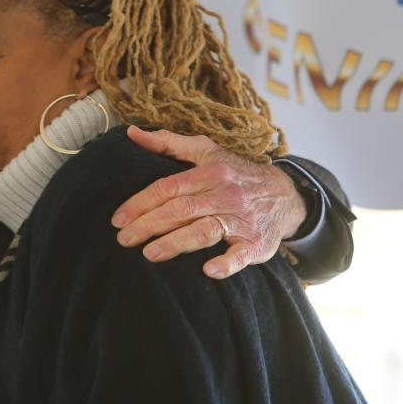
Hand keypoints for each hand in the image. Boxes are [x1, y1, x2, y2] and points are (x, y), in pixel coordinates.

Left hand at [112, 126, 306, 278]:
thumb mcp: (205, 151)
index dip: (140, 203)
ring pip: (205, 230)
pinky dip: (228, 263)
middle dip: (149, 224)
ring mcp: (242, 219)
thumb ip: (167, 143)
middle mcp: (225, 194)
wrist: (284, 193)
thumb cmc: (234, 173)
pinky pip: (242, 254)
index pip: (168, 188)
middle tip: (123, 239)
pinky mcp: (257, 242)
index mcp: (210, 172)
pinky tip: (209, 270)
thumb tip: (130, 133)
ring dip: (176, 242)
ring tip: (149, 254)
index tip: (117, 219)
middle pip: (181, 209)